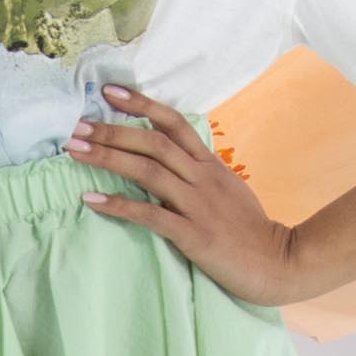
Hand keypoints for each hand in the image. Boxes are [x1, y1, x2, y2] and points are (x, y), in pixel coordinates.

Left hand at [72, 85, 305, 306]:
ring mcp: (198, 205)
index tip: (109, 92)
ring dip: (108, 159)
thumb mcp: (229, 189)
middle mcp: (202, 178)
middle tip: (77, 126)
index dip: (141, 105)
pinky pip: (151, 215)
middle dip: (112, 131)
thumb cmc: (251, 230)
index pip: (174, 123)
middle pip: (153, 143)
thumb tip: (173, 160)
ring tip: (74, 152)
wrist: (280, 263)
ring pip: (148, 171)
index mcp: (210, 165)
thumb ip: (201, 173)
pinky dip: (119, 206)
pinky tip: (92, 201)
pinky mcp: (194, 235)